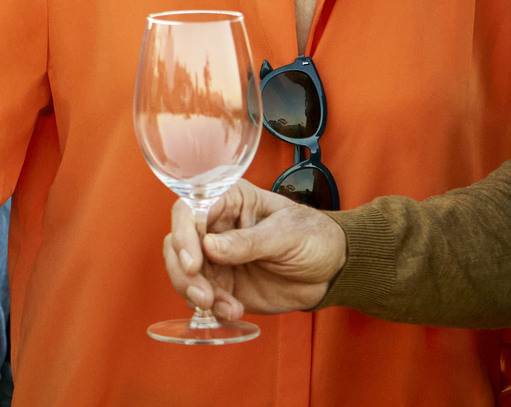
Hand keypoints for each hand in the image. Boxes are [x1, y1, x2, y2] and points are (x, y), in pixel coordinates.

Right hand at [163, 182, 347, 319]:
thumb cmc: (313, 237)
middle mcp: (214, 226)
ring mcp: (215, 257)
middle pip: (177, 243)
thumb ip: (249, 241)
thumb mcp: (286, 233)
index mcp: (228, 200)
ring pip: (183, 272)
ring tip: (221, 306)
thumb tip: (210, 247)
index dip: (183, 234)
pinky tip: (233, 311)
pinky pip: (203, 295)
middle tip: (203, 294)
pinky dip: (213, 307)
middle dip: (184, 272)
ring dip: (196, 292)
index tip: (193, 262)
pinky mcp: (222, 284)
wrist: (332, 271)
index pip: (190, 210)